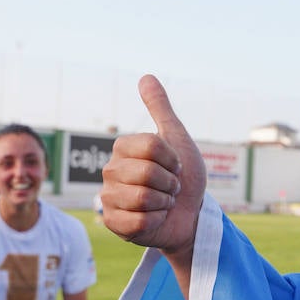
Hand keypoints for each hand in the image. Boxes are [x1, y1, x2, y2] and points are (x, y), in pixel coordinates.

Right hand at [100, 75, 206, 256]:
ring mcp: (109, 197)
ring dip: (164, 202)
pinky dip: (156, 221)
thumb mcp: (177, 139)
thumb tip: (146, 77)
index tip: (175, 166)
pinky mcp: (113, 223)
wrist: (191, 214)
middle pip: (147, 172)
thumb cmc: (183, 177)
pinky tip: (155, 219)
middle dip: (170, 183)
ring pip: (142, 198)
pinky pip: (138, 222)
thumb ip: (161, 109)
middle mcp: (111, 170)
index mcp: (123, 148)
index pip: (151, 146)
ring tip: (163, 202)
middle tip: (170, 187)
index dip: (172, 159)